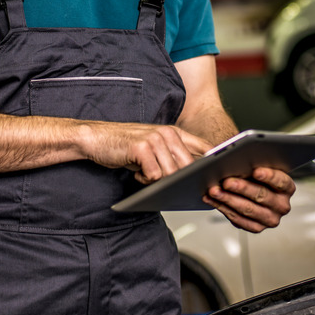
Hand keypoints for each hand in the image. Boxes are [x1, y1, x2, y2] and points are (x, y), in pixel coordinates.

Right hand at [82, 121, 212, 183]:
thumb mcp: (155, 147)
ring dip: (158, 180)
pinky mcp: (142, 148)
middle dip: (179, 179)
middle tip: (164, 181)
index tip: (217, 177)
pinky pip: (154, 175)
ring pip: (172, 173)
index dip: (214, 163)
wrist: (96, 138)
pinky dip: (144, 180)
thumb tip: (198, 175)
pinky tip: (136, 171)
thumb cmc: (126, 146)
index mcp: (175, 132)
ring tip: (145, 172)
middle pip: (189, 166)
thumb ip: (175, 156)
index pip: (205, 147)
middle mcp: (168, 133)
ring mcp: (155, 139)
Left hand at [202, 167, 295, 232]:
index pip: (281, 181)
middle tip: (227, 181)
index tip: (256, 171)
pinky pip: (239, 220)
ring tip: (214, 191)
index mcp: (287, 188)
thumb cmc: (254, 177)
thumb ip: (252, 163)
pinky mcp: (257, 227)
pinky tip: (213, 200)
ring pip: (248, 209)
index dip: (269, 176)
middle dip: (242, 188)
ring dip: (228, 199)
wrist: (252, 193)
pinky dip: (223, 208)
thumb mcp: (258, 166)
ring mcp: (270, 218)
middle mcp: (282, 205)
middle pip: (262, 196)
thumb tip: (236, 159)